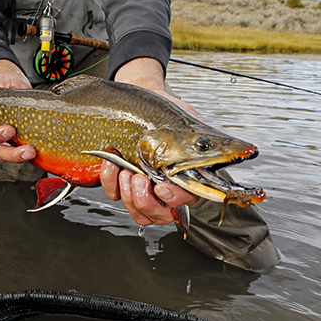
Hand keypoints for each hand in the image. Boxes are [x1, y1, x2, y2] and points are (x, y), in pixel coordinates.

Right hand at [0, 60, 36, 163]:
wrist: (18, 85)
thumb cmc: (6, 84)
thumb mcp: (1, 80)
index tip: (9, 130)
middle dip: (11, 153)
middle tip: (25, 149)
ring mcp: (8, 139)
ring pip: (9, 154)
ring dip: (20, 156)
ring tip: (32, 152)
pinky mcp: (21, 140)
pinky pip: (22, 152)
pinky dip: (30, 154)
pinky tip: (39, 151)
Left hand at [102, 56, 198, 224]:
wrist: (137, 105)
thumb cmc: (161, 114)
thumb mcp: (184, 117)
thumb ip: (198, 131)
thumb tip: (210, 141)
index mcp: (186, 175)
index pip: (188, 198)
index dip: (175, 198)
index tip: (161, 187)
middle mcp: (165, 187)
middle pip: (161, 215)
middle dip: (145, 200)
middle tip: (138, 178)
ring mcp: (142, 189)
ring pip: (139, 213)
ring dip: (128, 194)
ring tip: (125, 169)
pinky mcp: (120, 184)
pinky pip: (114, 195)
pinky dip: (110, 181)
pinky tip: (111, 163)